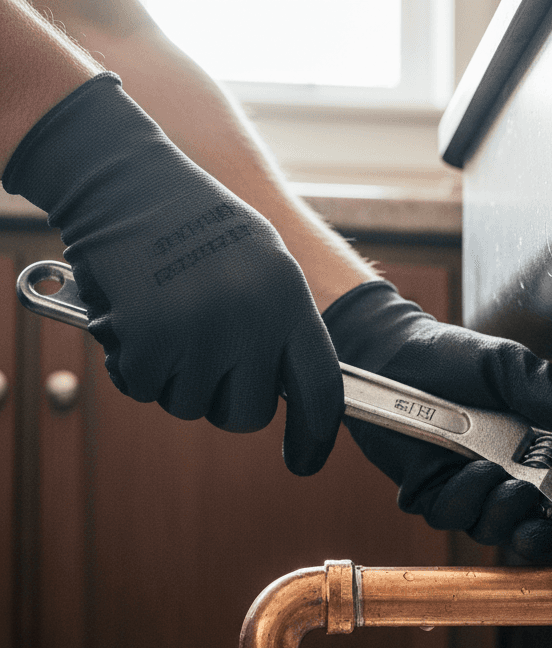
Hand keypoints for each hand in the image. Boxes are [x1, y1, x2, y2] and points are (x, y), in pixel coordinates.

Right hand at [2, 73, 343, 474]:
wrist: (123, 176)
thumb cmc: (194, 221)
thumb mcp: (263, 262)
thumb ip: (282, 326)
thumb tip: (296, 392)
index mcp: (291, 300)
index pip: (323, 390)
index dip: (316, 437)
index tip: (305, 461)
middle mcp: (254, 318)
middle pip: (250, 415)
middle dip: (223, 400)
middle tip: (202, 358)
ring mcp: (203, 329)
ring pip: (191, 406)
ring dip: (173, 377)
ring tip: (166, 319)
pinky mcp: (151, 336)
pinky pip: (145, 389)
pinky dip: (133, 365)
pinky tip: (133, 320)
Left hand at [323, 280, 551, 561]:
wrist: (392, 355)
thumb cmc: (453, 361)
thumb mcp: (512, 368)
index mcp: (536, 456)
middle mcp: (504, 481)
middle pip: (534, 536)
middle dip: (547, 539)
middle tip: (549, 521)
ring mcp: (467, 492)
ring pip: (493, 531)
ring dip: (506, 514)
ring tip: (509, 483)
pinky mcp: (429, 495)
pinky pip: (452, 516)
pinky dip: (466, 497)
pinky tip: (470, 468)